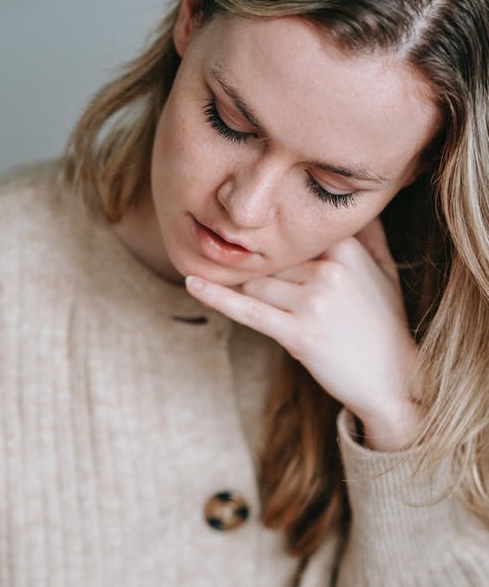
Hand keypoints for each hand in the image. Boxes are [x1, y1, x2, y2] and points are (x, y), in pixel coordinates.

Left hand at [185, 218, 425, 450]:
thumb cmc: (385, 324)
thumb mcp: (385, 271)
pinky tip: (192, 283)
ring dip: (243, 289)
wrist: (393, 380)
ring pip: (255, 284)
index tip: (252, 239)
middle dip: (255, 270)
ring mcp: (313, 303)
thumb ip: (368, 234)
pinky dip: (216, 297)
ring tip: (241, 290)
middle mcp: (330, 270)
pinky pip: (247, 310)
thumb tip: (349, 206)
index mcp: (347, 248)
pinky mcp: (298, 334)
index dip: (271, 245)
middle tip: (242, 271)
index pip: (290, 237)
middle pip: (269, 261)